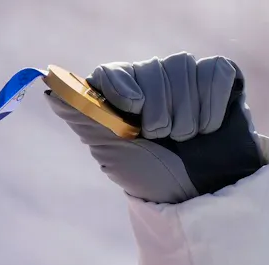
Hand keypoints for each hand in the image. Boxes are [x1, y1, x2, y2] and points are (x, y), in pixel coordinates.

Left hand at [46, 52, 262, 203]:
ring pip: (182, 65)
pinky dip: (212, 103)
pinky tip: (209, 127)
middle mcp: (150, 81)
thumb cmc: (152, 176)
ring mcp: (185, 78)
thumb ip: (84, 117)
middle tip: (163, 137)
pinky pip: (215, 72)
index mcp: (119, 96)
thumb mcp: (112, 152)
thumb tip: (50, 90)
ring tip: (187, 138)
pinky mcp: (219, 79)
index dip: (122, 88)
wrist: (201, 195)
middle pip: (151, 67)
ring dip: (186, 111)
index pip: (110, 72)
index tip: (134, 112)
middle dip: (159, 110)